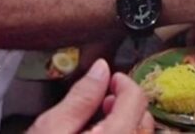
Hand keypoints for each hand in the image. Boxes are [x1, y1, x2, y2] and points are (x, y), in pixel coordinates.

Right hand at [28, 59, 153, 133]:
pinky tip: (102, 133)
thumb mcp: (50, 128)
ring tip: (101, 118)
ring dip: (127, 121)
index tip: (108, 78)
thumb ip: (80, 97)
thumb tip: (101, 67)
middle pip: (144, 119)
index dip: (123, 82)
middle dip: (127, 103)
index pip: (136, 100)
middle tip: (104, 96)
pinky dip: (124, 133)